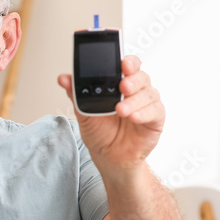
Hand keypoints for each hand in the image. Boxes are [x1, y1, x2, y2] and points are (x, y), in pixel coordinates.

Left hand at [58, 55, 164, 170]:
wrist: (109, 158)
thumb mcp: (84, 114)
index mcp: (119, 84)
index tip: (122, 63)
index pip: (128, 65)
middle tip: (122, 86)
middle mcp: (136, 91)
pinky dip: (144, 113)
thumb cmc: (100, 133)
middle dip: (132, 79)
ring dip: (134, 100)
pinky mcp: (156, 119)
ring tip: (121, 110)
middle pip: (141, 76)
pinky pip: (155, 111)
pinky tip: (134, 117)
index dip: (128, 61)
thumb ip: (77, 95)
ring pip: (148, 93)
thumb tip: (63, 79)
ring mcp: (147, 104)